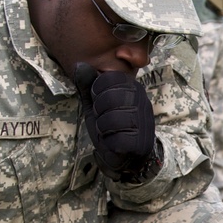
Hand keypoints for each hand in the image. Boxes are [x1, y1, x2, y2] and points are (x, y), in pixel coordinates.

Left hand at [74, 63, 159, 181]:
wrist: (127, 158)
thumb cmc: (111, 128)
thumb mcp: (95, 104)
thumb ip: (88, 86)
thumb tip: (80, 65)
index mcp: (132, 87)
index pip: (107, 78)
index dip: (97, 92)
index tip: (101, 104)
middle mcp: (141, 101)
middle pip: (108, 96)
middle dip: (99, 111)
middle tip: (106, 119)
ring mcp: (143, 121)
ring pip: (110, 118)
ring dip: (103, 128)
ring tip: (110, 131)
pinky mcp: (140, 140)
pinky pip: (115, 137)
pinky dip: (109, 142)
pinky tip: (116, 143)